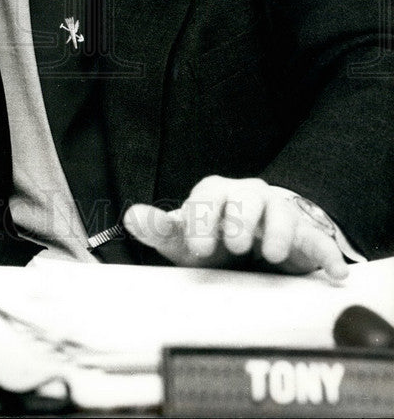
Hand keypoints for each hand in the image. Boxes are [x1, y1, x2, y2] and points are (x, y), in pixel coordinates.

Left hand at [123, 176, 348, 281]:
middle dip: (239, 219)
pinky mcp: (303, 235)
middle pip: (246, 196)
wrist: (252, 243)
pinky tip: (334, 272)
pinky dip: (326, 255)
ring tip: (270, 256)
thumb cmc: (214, 237)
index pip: (207, 195)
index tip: (198, 248)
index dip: (202, 219)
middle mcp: (247, 196)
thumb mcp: (185, 239)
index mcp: (216, 193)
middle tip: (233, 245)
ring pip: (282, 211)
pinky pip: (318, 240)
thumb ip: (160, 230)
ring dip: (278, 232)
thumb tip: (130, 216)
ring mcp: (278, 213)